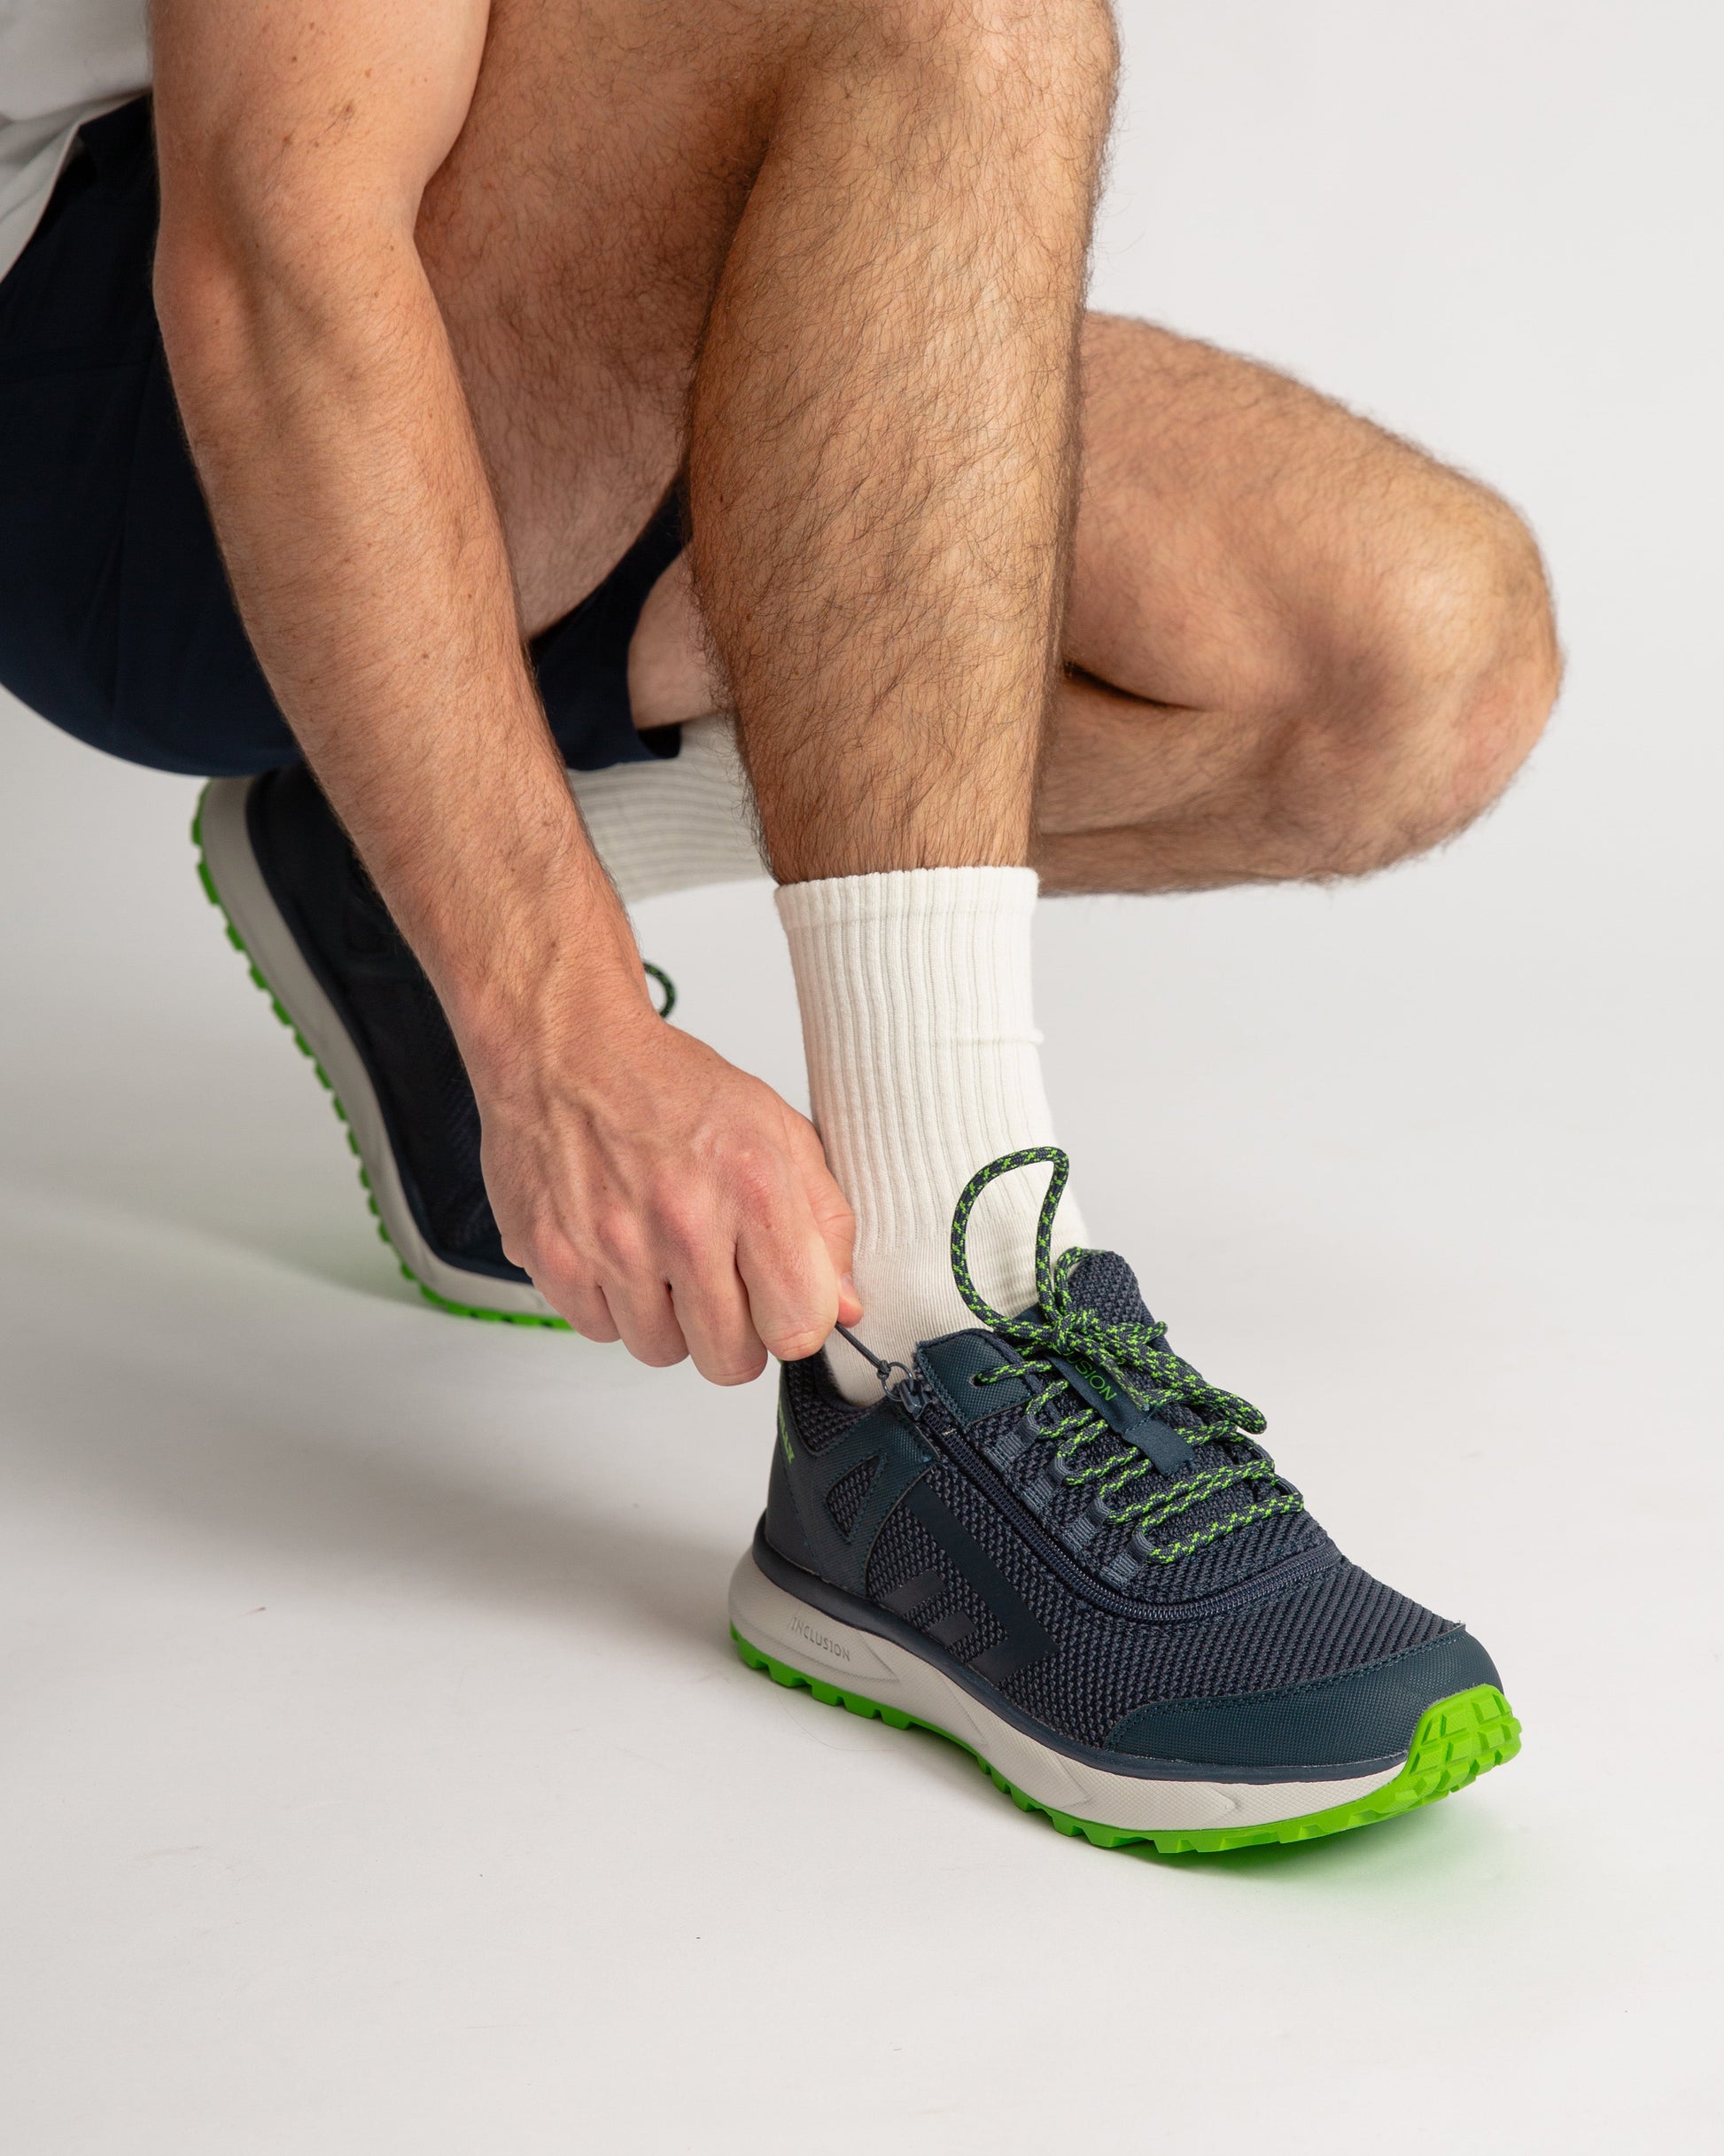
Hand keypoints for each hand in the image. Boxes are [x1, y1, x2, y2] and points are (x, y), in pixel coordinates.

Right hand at [471, 987, 860, 1384]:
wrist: (566, 1049)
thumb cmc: (668, 1085)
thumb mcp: (776, 1131)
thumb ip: (824, 1223)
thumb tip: (843, 1306)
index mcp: (752, 1186)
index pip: (798, 1326)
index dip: (794, 1321)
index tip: (780, 1300)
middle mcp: (683, 1221)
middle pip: (730, 1360)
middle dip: (733, 1333)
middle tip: (719, 1283)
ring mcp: (613, 1245)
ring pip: (661, 1352)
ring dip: (667, 1319)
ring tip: (661, 1256)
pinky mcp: (554, 1258)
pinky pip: (599, 1331)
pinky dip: (611, 1304)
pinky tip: (618, 1251)